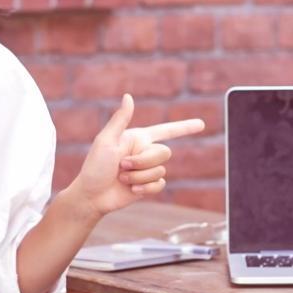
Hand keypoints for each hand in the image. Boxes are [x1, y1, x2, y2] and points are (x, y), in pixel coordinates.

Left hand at [71, 94, 204, 216]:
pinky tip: (132, 190)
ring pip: (161, 171)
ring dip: (140, 176)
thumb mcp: (106, 141)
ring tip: (122, 179)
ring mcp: (147, 170)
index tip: (201, 124)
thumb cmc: (94, 167)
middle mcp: (144, 153)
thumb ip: (120, 119)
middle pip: (164, 153)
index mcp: (137, 138)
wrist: (91, 196)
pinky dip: (145, 188)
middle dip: (143, 162)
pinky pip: (160, 185)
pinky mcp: (147, 186)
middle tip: (121, 166)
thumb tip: (129, 96)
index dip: (184, 127)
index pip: (166, 131)